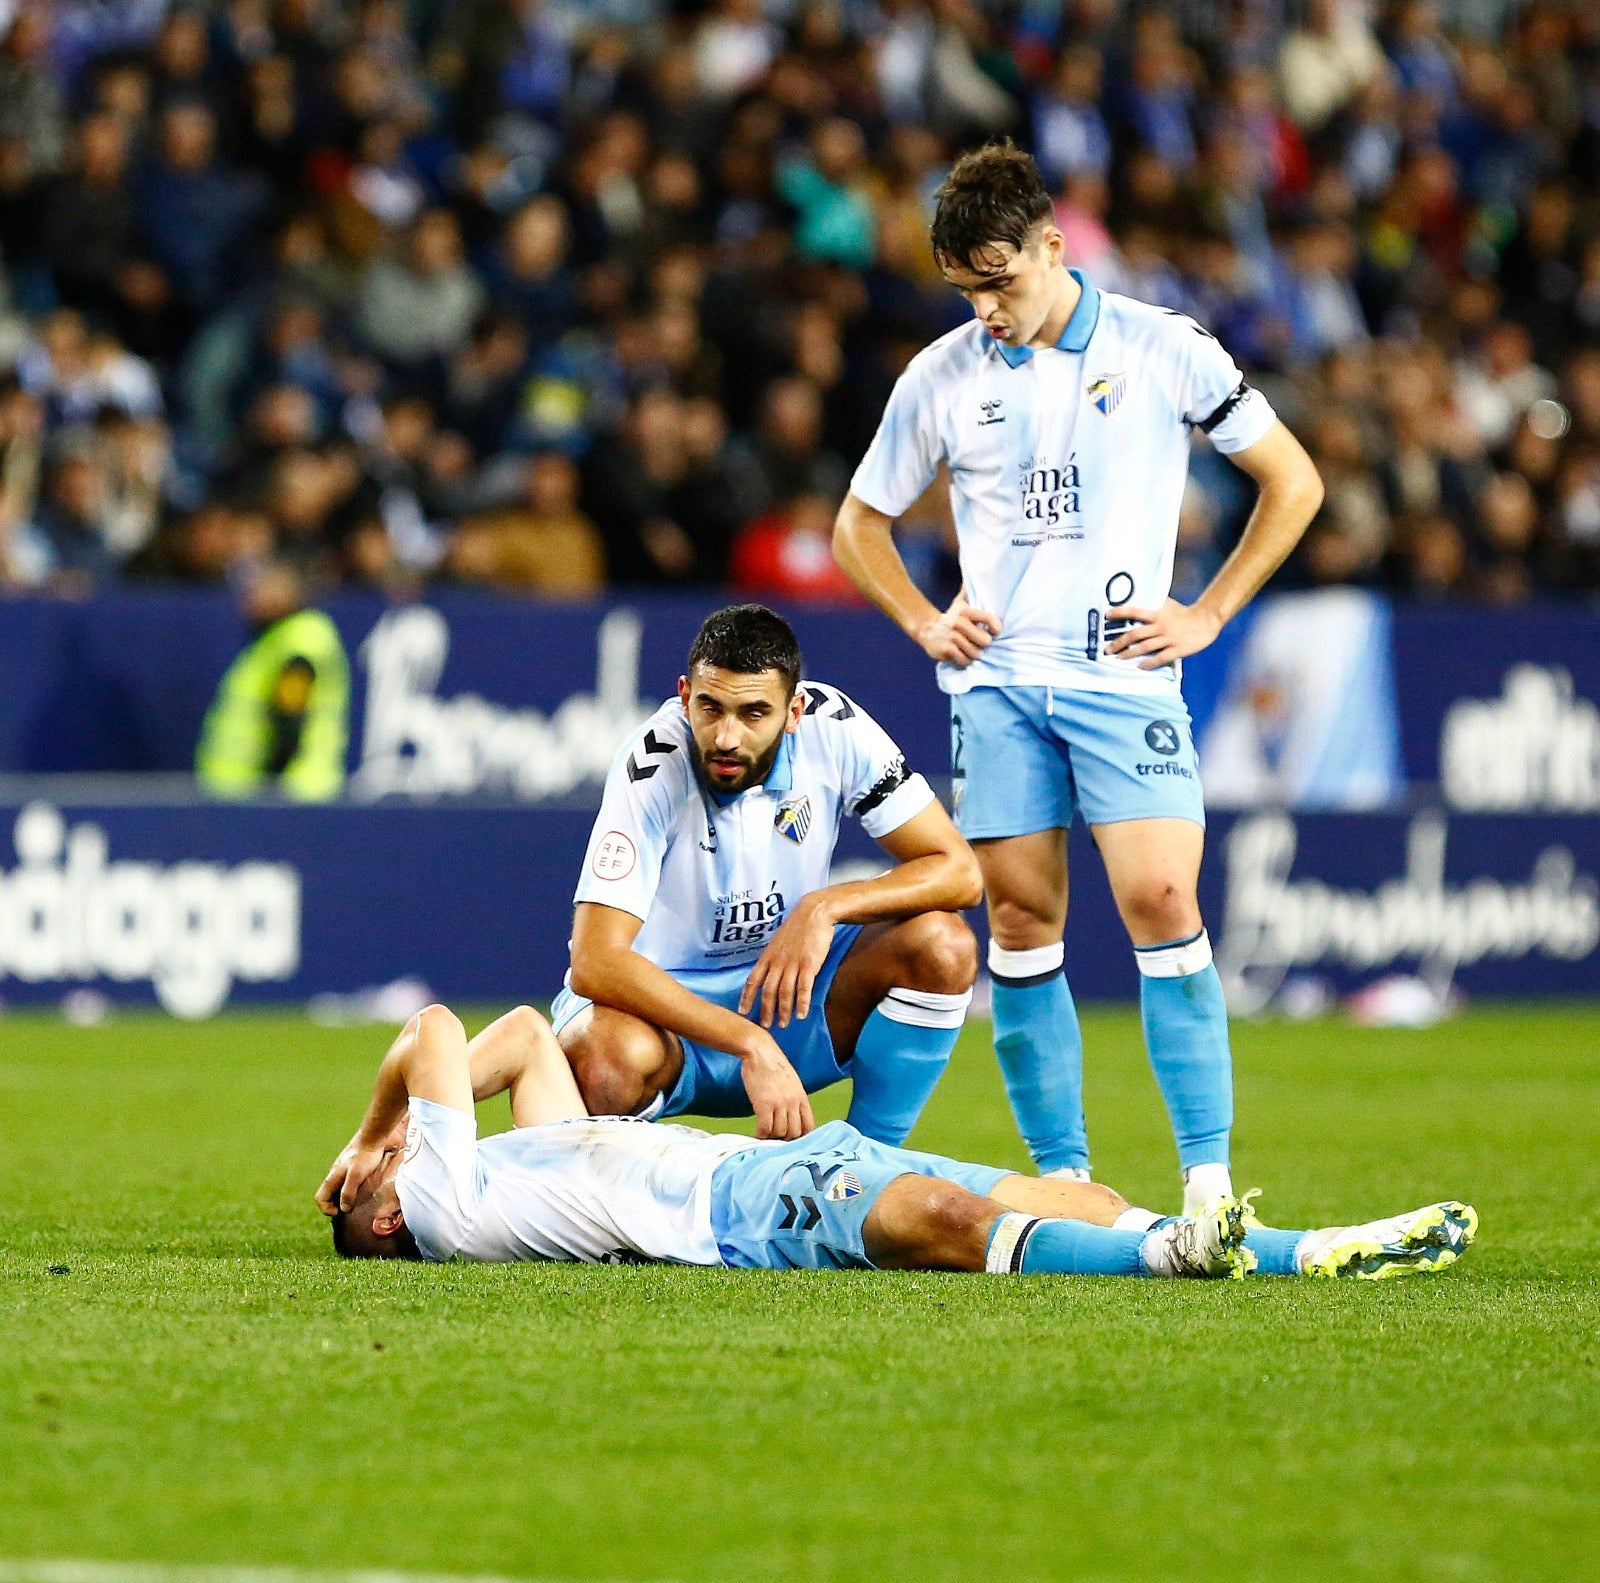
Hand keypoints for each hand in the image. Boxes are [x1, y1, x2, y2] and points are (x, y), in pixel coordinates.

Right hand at [314, 1133, 392, 1216]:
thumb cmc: (365, 1156)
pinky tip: (361, 1190)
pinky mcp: (350, 1166)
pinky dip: (348, 1190)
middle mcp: (334, 1174)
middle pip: (327, 1195)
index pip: (320, 1198)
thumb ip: (348, 1192)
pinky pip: (344, 1182)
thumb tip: (344, 1209)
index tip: (341, 1212)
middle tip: (349, 1210)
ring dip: (342, 1198)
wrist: (373, 1137)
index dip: (327, 1209)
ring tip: (356, 1202)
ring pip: (336, 1188)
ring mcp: (342, 1170)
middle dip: (334, 1205)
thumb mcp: (356, 1176)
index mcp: (332, 1178)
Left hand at [738, 896, 835, 1028]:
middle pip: (767, 991)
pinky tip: (802, 1014)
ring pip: (784, 993)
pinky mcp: (809, 964)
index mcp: (768, 956)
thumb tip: (769, 972)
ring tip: (783, 1024)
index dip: (746, 998)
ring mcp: (793, 964)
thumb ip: (773, 958)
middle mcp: (777, 962)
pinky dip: (802, 1003)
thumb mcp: (778, 941)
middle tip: (765, 1026)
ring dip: (783, 1011)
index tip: (742, 1012)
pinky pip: (804, 988)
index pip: (753, 980)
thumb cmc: (797, 927)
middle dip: (765, 1010)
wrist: (814, 913)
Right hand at [740, 1034, 814, 1140]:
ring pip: (780, 1132)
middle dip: (786, 1139)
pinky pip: (765, 1129)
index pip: (809, 1125)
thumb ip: (793, 1097)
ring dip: (772, 1137)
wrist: (760, 1051)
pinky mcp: (764, 1104)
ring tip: (765, 1136)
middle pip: (795, 1132)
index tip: (794, 1140)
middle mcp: (793, 1102)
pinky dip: (761, 1135)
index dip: (802, 1137)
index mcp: (801, 1096)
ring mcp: (779, 1104)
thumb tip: (790, 1114)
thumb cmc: (772, 1063)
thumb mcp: (791, 1080)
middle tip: (776, 1140)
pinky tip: (757, 1134)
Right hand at [912, 594, 1000, 665]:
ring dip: (973, 654)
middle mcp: (959, 622)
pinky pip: (964, 660)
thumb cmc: (951, 618)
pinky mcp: (946, 649)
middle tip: (978, 643)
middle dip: (983, 644)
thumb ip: (968, 592)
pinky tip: (961, 655)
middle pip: (985, 640)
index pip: (989, 618)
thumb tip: (975, 576)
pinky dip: (964, 661)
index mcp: (966, 611)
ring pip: (975, 653)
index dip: (996, 627)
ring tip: (968, 649)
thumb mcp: (959, 603)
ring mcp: (952, 636)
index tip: (995, 632)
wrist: (927, 629)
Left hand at [1105, 598, 1222, 668]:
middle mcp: (1160, 625)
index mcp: (1157, 613)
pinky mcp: (1177, 649)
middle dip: (1118, 642)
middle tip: (1107, 649)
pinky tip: (1140, 667)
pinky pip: (1160, 658)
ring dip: (1129, 654)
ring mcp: (1168, 638)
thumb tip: (1137, 602)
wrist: (1206, 620)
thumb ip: (1153, 606)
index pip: (1134, 611)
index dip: (1120, 613)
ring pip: (1144, 647)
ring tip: (1118, 658)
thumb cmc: (1184, 613)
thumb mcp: (1167, 605)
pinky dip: (1149, 663)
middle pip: (1135, 634)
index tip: (1106, 616)